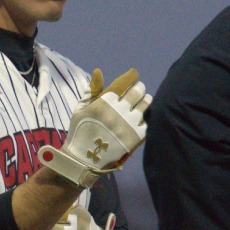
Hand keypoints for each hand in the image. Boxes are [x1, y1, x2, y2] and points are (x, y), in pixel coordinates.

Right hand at [38, 68, 149, 187]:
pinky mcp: (137, 137)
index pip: (124, 82)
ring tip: (143, 100)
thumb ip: (93, 89)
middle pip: (137, 91)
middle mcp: (118, 111)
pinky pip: (149, 120)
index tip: (134, 74)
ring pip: (146, 104)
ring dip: (146, 99)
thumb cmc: (81, 130)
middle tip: (138, 89)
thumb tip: (98, 71)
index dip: (131, 76)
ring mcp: (129, 124)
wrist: (84, 159)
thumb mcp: (82, 108)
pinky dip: (148, 115)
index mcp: (104, 102)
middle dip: (138, 87)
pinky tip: (143, 115)